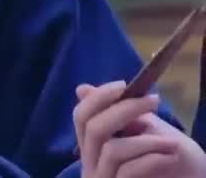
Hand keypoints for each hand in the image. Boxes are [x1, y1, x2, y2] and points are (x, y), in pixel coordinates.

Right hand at [74, 81, 205, 177]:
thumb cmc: (165, 158)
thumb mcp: (142, 131)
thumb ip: (120, 114)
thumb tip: (82, 88)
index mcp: (92, 146)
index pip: (81, 117)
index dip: (98, 97)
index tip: (124, 85)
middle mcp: (90, 162)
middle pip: (93, 129)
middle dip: (124, 109)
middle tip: (153, 100)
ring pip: (112, 150)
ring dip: (147, 141)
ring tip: (173, 142)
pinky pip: (129, 170)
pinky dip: (153, 159)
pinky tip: (171, 157)